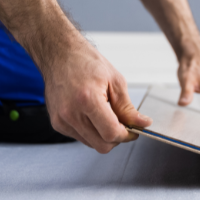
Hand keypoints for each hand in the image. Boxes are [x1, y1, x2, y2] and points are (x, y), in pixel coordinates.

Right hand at [42, 38, 151, 152]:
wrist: (59, 55)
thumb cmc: (85, 62)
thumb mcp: (115, 81)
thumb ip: (128, 108)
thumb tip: (142, 123)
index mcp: (87, 99)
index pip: (111, 133)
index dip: (127, 135)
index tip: (133, 130)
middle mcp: (71, 113)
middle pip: (102, 145)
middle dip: (117, 138)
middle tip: (123, 125)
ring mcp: (61, 120)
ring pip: (91, 144)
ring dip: (103, 135)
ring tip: (106, 115)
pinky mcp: (57, 123)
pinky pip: (80, 137)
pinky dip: (91, 132)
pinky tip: (92, 115)